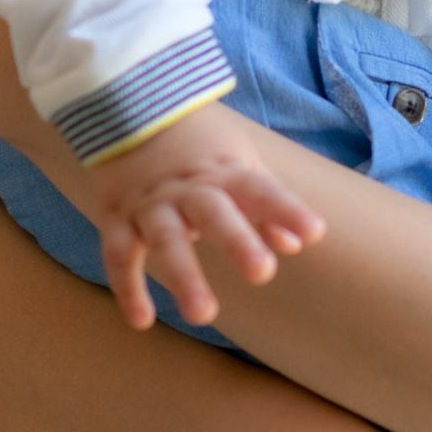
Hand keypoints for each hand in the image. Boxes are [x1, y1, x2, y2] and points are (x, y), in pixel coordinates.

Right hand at [77, 103, 326, 330]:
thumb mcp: (235, 166)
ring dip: (183, 276)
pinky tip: (142, 321)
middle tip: (262, 273)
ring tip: (204, 316)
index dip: (286, 209)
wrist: (126, 109)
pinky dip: (128, 287)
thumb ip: (264, 208)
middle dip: (237, 241)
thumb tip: (297, 245)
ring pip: (165, 238)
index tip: (314, 232)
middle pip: (213, 212)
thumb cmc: (197, 149)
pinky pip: (119, 253)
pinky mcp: (116, 217)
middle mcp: (187, 188)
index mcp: (223, 171)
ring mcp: (150, 203)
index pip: (260, 189)